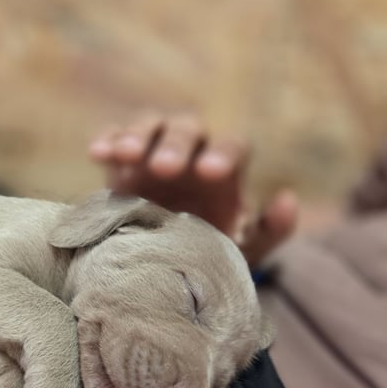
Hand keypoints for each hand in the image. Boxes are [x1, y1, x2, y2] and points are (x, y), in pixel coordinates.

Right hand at [89, 112, 297, 266]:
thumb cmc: (209, 253)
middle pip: (188, 130)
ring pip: (151, 125)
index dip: (223, 154)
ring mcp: (154, 150)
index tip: (211, 173)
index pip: (232, 146)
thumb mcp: (241, 251)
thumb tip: (288, 199)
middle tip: (164, 170)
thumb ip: (270, 230)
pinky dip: (108, 141)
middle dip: (176, 146)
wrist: (164, 262)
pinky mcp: (123, 160)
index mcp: (226, 168)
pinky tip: (98, 154)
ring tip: (125, 155)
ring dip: (137, 136)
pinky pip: (115, 138)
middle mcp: (193, 150)